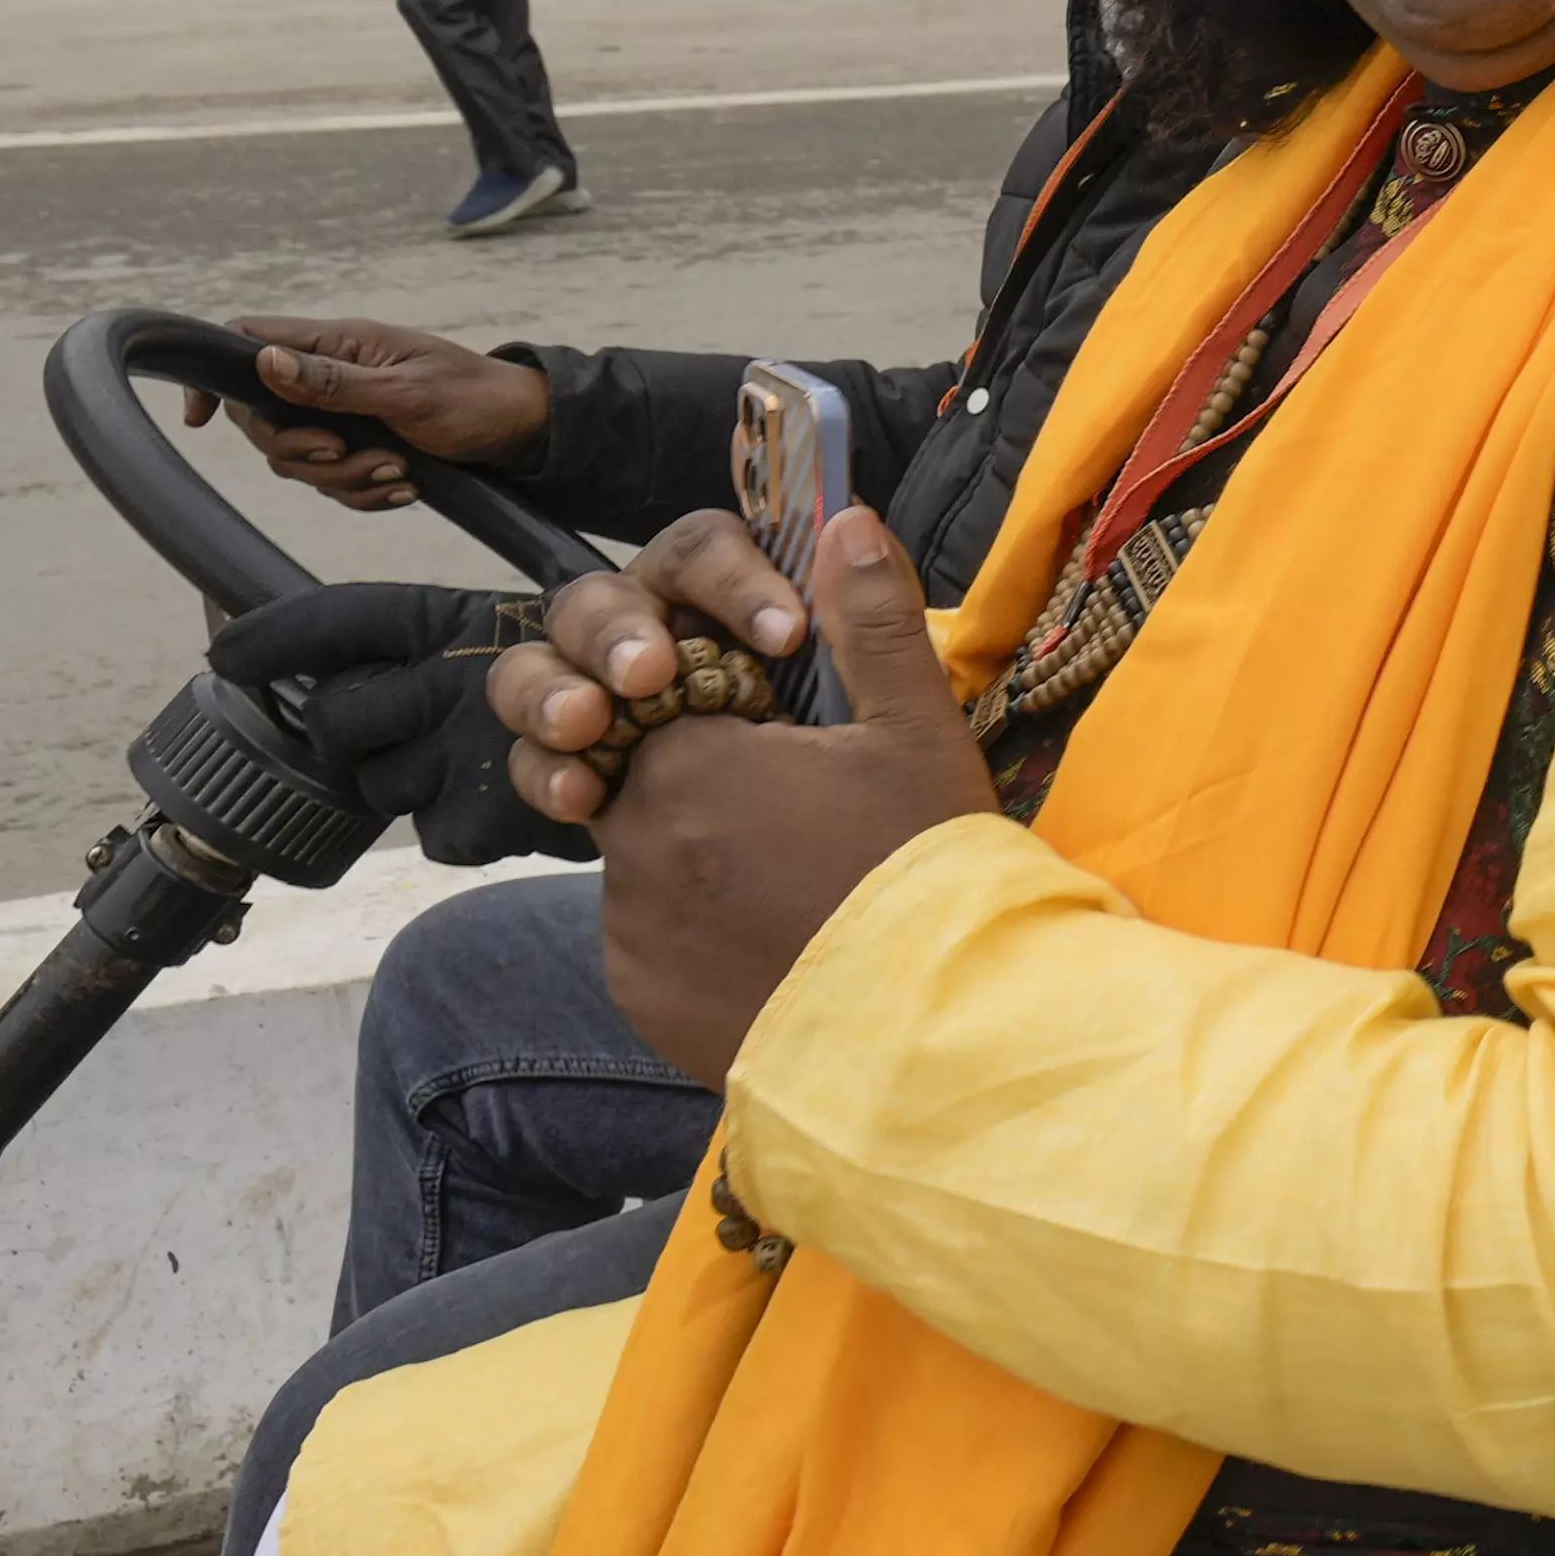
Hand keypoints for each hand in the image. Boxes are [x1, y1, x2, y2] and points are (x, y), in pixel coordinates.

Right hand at [184, 316, 550, 507]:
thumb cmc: (474, 397)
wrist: (523, 430)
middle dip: (301, 451)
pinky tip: (404, 489)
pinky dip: (364, 492)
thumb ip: (332, 383)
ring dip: (343, 478)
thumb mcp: (406, 392)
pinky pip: (334, 482)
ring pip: (300, 459)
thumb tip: (263, 363)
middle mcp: (331, 375)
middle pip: (264, 419)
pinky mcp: (361, 446)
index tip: (198, 419)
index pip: (248, 341)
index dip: (214, 376)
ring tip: (398, 471)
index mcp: (337, 344)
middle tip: (348, 455)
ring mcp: (343, 413)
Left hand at [208, 583, 592, 865]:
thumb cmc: (625, 693)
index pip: (342, 618)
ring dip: (411, 780)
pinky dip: (465, 827)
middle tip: (386, 735)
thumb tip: (325, 678)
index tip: (224, 654)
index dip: (279, 636)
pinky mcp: (485, 816)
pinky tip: (516, 805)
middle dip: (345, 732)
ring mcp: (466, 749)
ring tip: (478, 765)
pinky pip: (438, 835)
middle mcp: (454, 676)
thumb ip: (453, 659)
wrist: (717, 760)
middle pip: (336, 714)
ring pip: (377, 782)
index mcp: (457, 618)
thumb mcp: (548, 646)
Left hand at [494, 510, 995, 1086]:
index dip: (731, 714)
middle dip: (714, 788)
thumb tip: (845, 518)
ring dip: (702, 862)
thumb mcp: (917, 732)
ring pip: (650, 860)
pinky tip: (774, 949)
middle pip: (653, 779)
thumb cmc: (927, 870)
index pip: (669, 700)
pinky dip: (697, 938)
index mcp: (689, 753)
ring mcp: (627, 920)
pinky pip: (651, 942)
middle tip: (807, 824)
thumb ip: (871, 621)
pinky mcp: (636, 992)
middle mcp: (632, 831)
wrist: (927, 1036)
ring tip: (799, 895)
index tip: (794, 747)